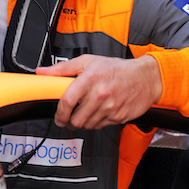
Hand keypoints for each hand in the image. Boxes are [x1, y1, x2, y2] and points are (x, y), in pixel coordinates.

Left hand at [37, 54, 162, 129]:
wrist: (145, 78)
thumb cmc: (116, 68)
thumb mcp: (88, 61)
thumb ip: (63, 68)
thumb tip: (42, 71)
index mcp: (90, 78)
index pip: (68, 102)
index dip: (59, 113)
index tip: (58, 116)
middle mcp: (100, 94)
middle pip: (76, 119)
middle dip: (70, 121)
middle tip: (70, 117)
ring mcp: (110, 107)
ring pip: (87, 125)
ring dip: (83, 122)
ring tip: (86, 111)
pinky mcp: (118, 117)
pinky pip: (100, 126)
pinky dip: (96, 122)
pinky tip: (100, 111)